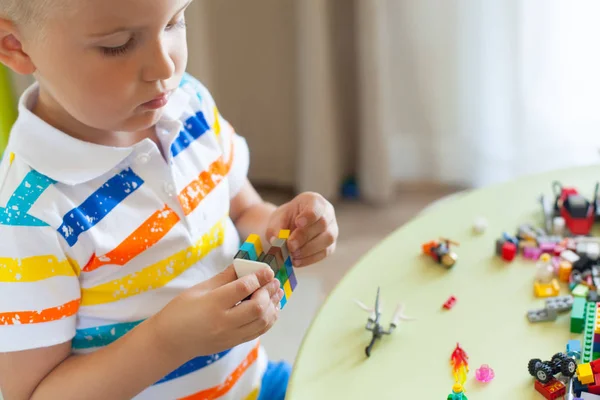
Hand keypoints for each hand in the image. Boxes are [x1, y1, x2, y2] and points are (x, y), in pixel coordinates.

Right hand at [151, 265, 282, 359]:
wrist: (169, 342)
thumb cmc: (180, 312)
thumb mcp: (199, 289)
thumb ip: (224, 277)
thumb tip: (243, 264)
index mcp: (212, 304)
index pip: (243, 288)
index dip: (258, 277)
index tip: (267, 270)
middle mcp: (224, 322)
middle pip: (257, 308)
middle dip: (269, 292)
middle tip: (273, 281)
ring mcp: (230, 336)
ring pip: (261, 322)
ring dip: (272, 306)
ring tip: (276, 293)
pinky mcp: (233, 343)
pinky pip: (258, 332)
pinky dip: (268, 319)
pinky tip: (271, 308)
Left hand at [266, 192, 338, 266]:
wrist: (289, 227)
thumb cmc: (286, 219)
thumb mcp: (277, 219)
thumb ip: (276, 228)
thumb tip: (277, 240)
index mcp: (314, 201)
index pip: (317, 207)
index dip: (309, 216)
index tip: (298, 223)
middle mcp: (327, 214)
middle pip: (323, 224)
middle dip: (305, 236)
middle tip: (290, 245)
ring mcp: (332, 230)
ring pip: (327, 239)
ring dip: (308, 249)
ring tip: (292, 254)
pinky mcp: (330, 245)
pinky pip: (324, 253)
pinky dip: (309, 259)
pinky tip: (297, 261)